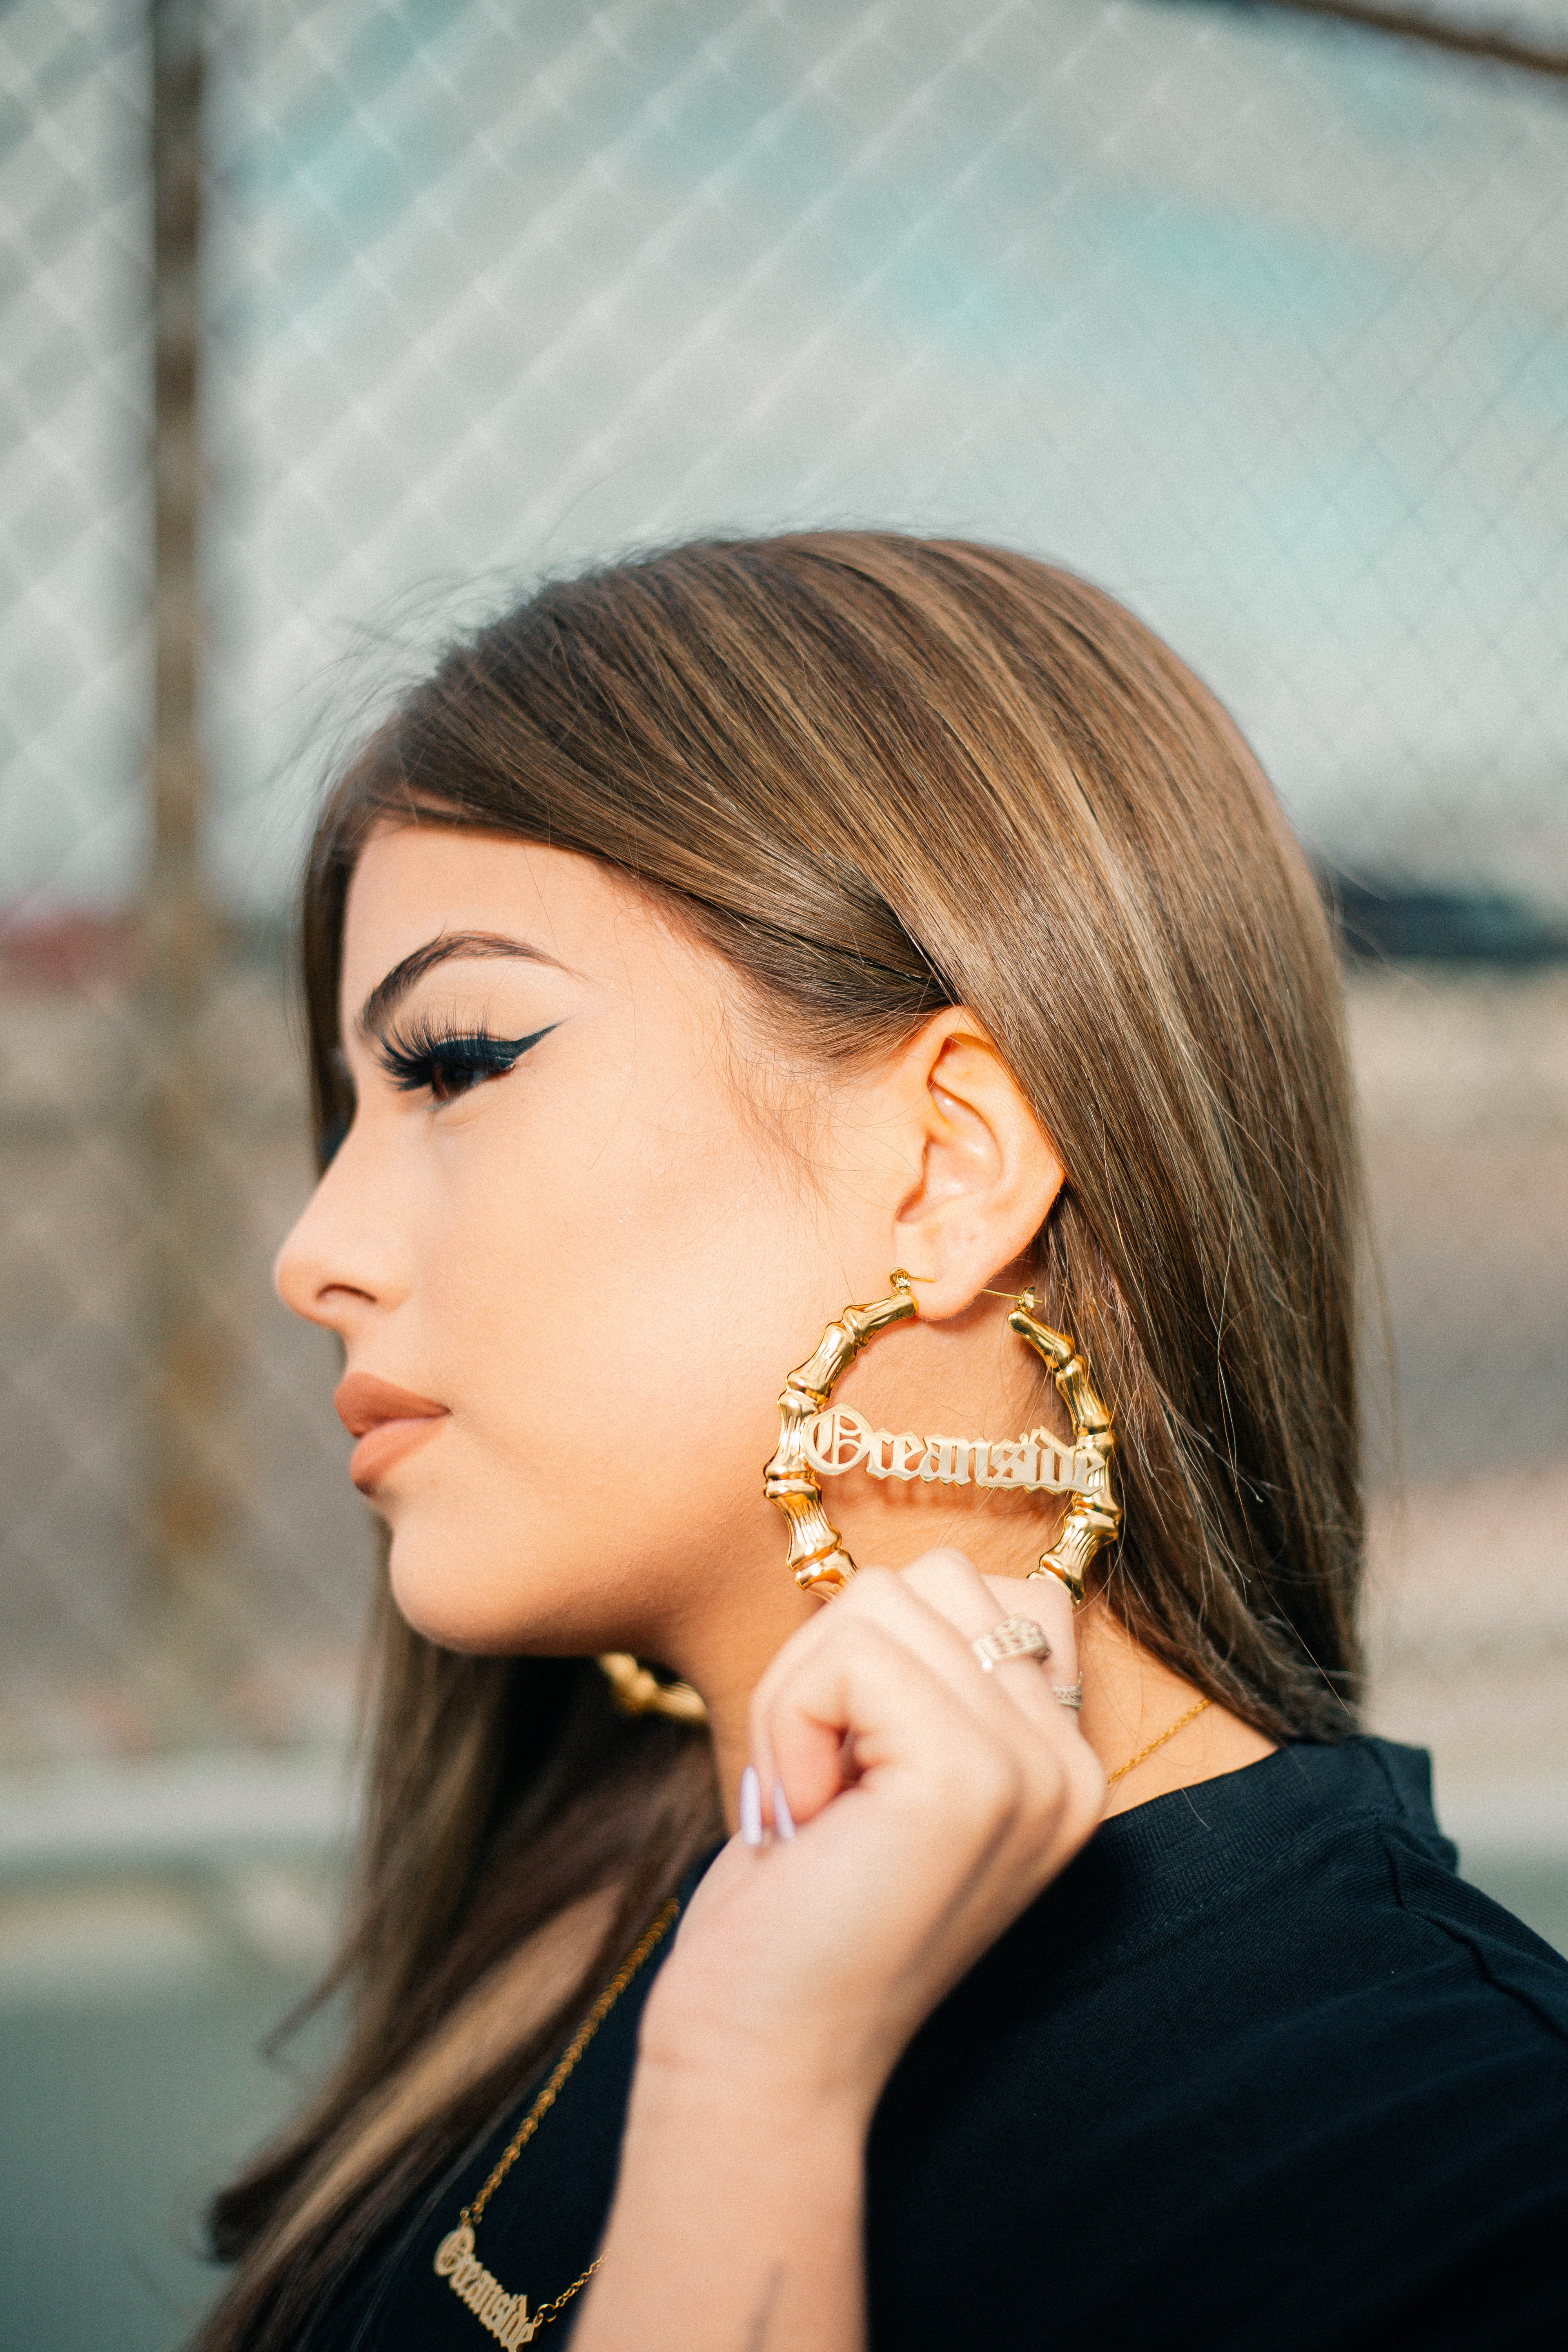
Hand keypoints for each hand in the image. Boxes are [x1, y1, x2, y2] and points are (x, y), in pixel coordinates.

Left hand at [637, 1547, 1105, 2125]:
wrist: (766, 2047)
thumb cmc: (797, 1906)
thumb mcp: (884, 1769)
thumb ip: (924, 1676)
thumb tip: (892, 1577)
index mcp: (1060, 1761)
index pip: (989, 1588)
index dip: (883, 1650)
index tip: (858, 1764)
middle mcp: (1069, 1764)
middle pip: (930, 1578)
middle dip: (833, 1662)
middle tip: (824, 1785)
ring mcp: (1031, 1769)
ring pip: (882, 1600)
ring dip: (804, 1691)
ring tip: (818, 1801)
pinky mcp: (968, 1777)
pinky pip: (848, 1655)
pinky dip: (791, 1721)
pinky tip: (808, 1818)